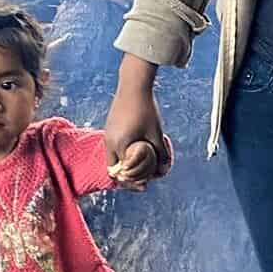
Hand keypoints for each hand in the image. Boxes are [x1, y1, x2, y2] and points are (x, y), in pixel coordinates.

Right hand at [105, 59, 170, 183]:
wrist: (133, 85)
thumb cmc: (146, 109)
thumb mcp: (157, 133)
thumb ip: (161, 153)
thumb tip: (164, 170)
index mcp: (119, 145)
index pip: (122, 173)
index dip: (133, 182)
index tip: (144, 185)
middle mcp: (109, 142)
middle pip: (114, 169)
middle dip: (128, 176)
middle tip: (142, 180)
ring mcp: (107, 134)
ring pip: (113, 158)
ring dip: (126, 164)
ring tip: (141, 166)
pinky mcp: (109, 128)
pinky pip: (114, 148)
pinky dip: (123, 154)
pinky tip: (137, 151)